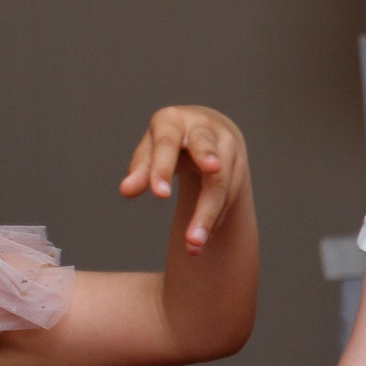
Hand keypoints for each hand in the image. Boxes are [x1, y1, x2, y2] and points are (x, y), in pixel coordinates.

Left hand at [119, 105, 248, 251]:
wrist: (207, 126)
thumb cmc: (169, 139)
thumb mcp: (150, 148)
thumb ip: (140, 168)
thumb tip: (125, 191)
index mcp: (174, 120)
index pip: (167, 143)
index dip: (163, 169)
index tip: (159, 195)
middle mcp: (205, 129)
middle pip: (206, 158)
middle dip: (202, 189)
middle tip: (197, 207)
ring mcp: (227, 147)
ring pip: (222, 183)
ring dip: (207, 216)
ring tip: (192, 245)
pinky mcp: (239, 167)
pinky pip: (229, 197)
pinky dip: (214, 220)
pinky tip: (200, 241)